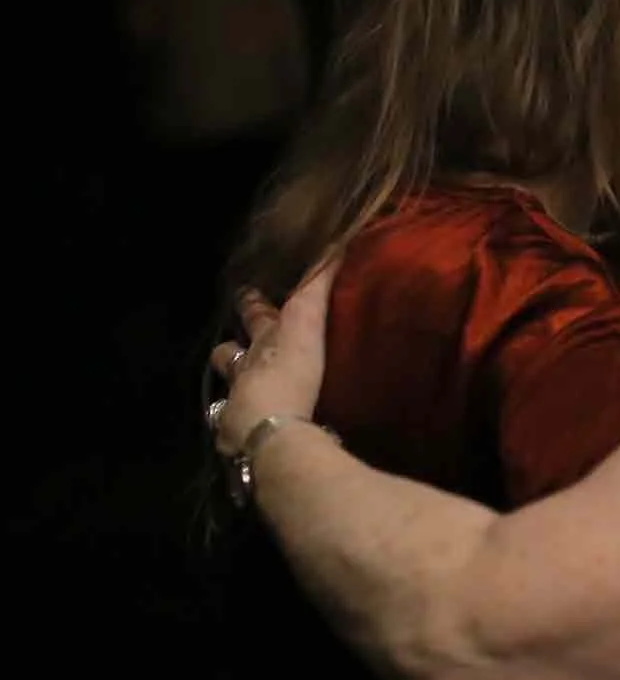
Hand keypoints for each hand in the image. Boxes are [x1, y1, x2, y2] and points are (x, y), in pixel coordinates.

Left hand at [206, 261, 337, 456]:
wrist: (271, 430)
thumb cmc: (290, 372)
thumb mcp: (307, 320)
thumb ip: (318, 283)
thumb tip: (335, 240)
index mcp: (262, 342)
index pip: (254, 315)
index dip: (251, 303)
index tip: (246, 292)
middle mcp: (242, 370)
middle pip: (228, 353)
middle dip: (231, 348)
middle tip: (234, 347)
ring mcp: (234, 406)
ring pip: (225, 393)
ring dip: (232, 391)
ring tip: (242, 397)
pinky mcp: (235, 439)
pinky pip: (231, 434)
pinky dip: (236, 433)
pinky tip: (246, 438)